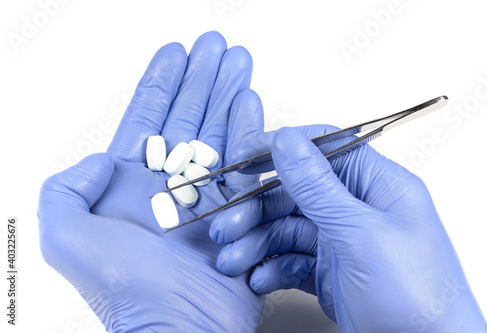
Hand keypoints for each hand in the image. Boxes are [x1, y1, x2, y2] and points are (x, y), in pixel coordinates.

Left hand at [38, 31, 264, 331]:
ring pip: (217, 132)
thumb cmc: (127, 292)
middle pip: (188, 117)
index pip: (148, 119)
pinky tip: (250, 102)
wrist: (179, 327)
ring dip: (227, 94)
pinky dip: (248, 130)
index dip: (162, 82)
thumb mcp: (67, 239)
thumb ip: (66, 190)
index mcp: (131, 187)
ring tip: (237, 62)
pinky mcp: (236, 210)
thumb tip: (100, 160)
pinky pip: (244, 162)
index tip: (176, 52)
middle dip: (202, 78)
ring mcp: (206, 197)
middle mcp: (169, 187)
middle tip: (215, 47)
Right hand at [211, 126, 486, 331]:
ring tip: (231, 261)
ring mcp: (342, 242)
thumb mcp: (360, 234)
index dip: (280, 148)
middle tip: (226, 226)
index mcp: (376, 186)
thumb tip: (287, 140)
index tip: (242, 156)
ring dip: (255, 243)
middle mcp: (357, 210)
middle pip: (295, 193)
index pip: (323, 149)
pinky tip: (257, 279)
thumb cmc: (415, 295)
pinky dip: (271, 268)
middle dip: (256, 210)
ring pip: (287, 229)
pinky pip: (291, 260)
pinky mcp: (329, 273)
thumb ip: (319, 186)